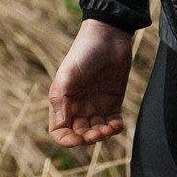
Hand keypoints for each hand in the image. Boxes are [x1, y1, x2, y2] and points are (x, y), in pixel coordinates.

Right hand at [47, 19, 133, 147]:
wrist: (109, 36)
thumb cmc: (84, 52)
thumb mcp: (69, 73)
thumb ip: (60, 99)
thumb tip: (59, 124)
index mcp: (63, 101)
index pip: (59, 131)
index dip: (66, 140)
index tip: (78, 139)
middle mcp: (78, 106)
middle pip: (79, 135)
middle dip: (88, 139)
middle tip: (98, 131)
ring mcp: (96, 105)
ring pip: (97, 132)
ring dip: (102, 136)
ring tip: (109, 128)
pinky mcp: (113, 102)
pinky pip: (113, 123)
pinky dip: (115, 129)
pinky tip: (116, 124)